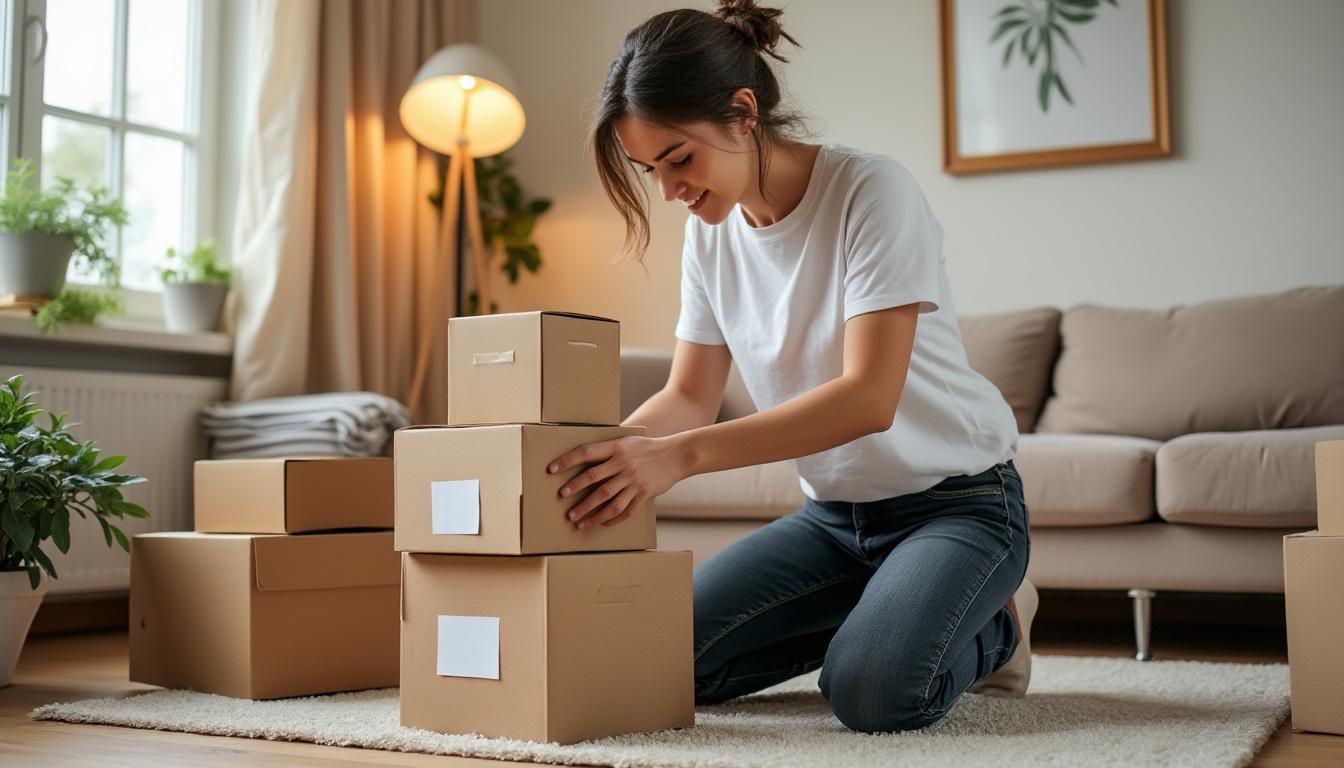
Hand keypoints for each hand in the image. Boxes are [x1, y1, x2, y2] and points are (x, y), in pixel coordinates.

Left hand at [548, 435, 687, 528]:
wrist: (677, 455)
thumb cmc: (648, 447)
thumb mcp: (627, 441)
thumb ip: (608, 449)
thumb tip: (584, 455)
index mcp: (616, 447)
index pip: (586, 452)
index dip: (567, 460)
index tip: (552, 469)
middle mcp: (623, 464)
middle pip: (594, 479)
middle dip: (575, 489)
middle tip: (562, 498)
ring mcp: (634, 480)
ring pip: (607, 500)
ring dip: (589, 511)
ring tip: (576, 520)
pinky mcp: (643, 494)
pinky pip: (625, 510)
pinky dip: (611, 519)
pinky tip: (601, 523)